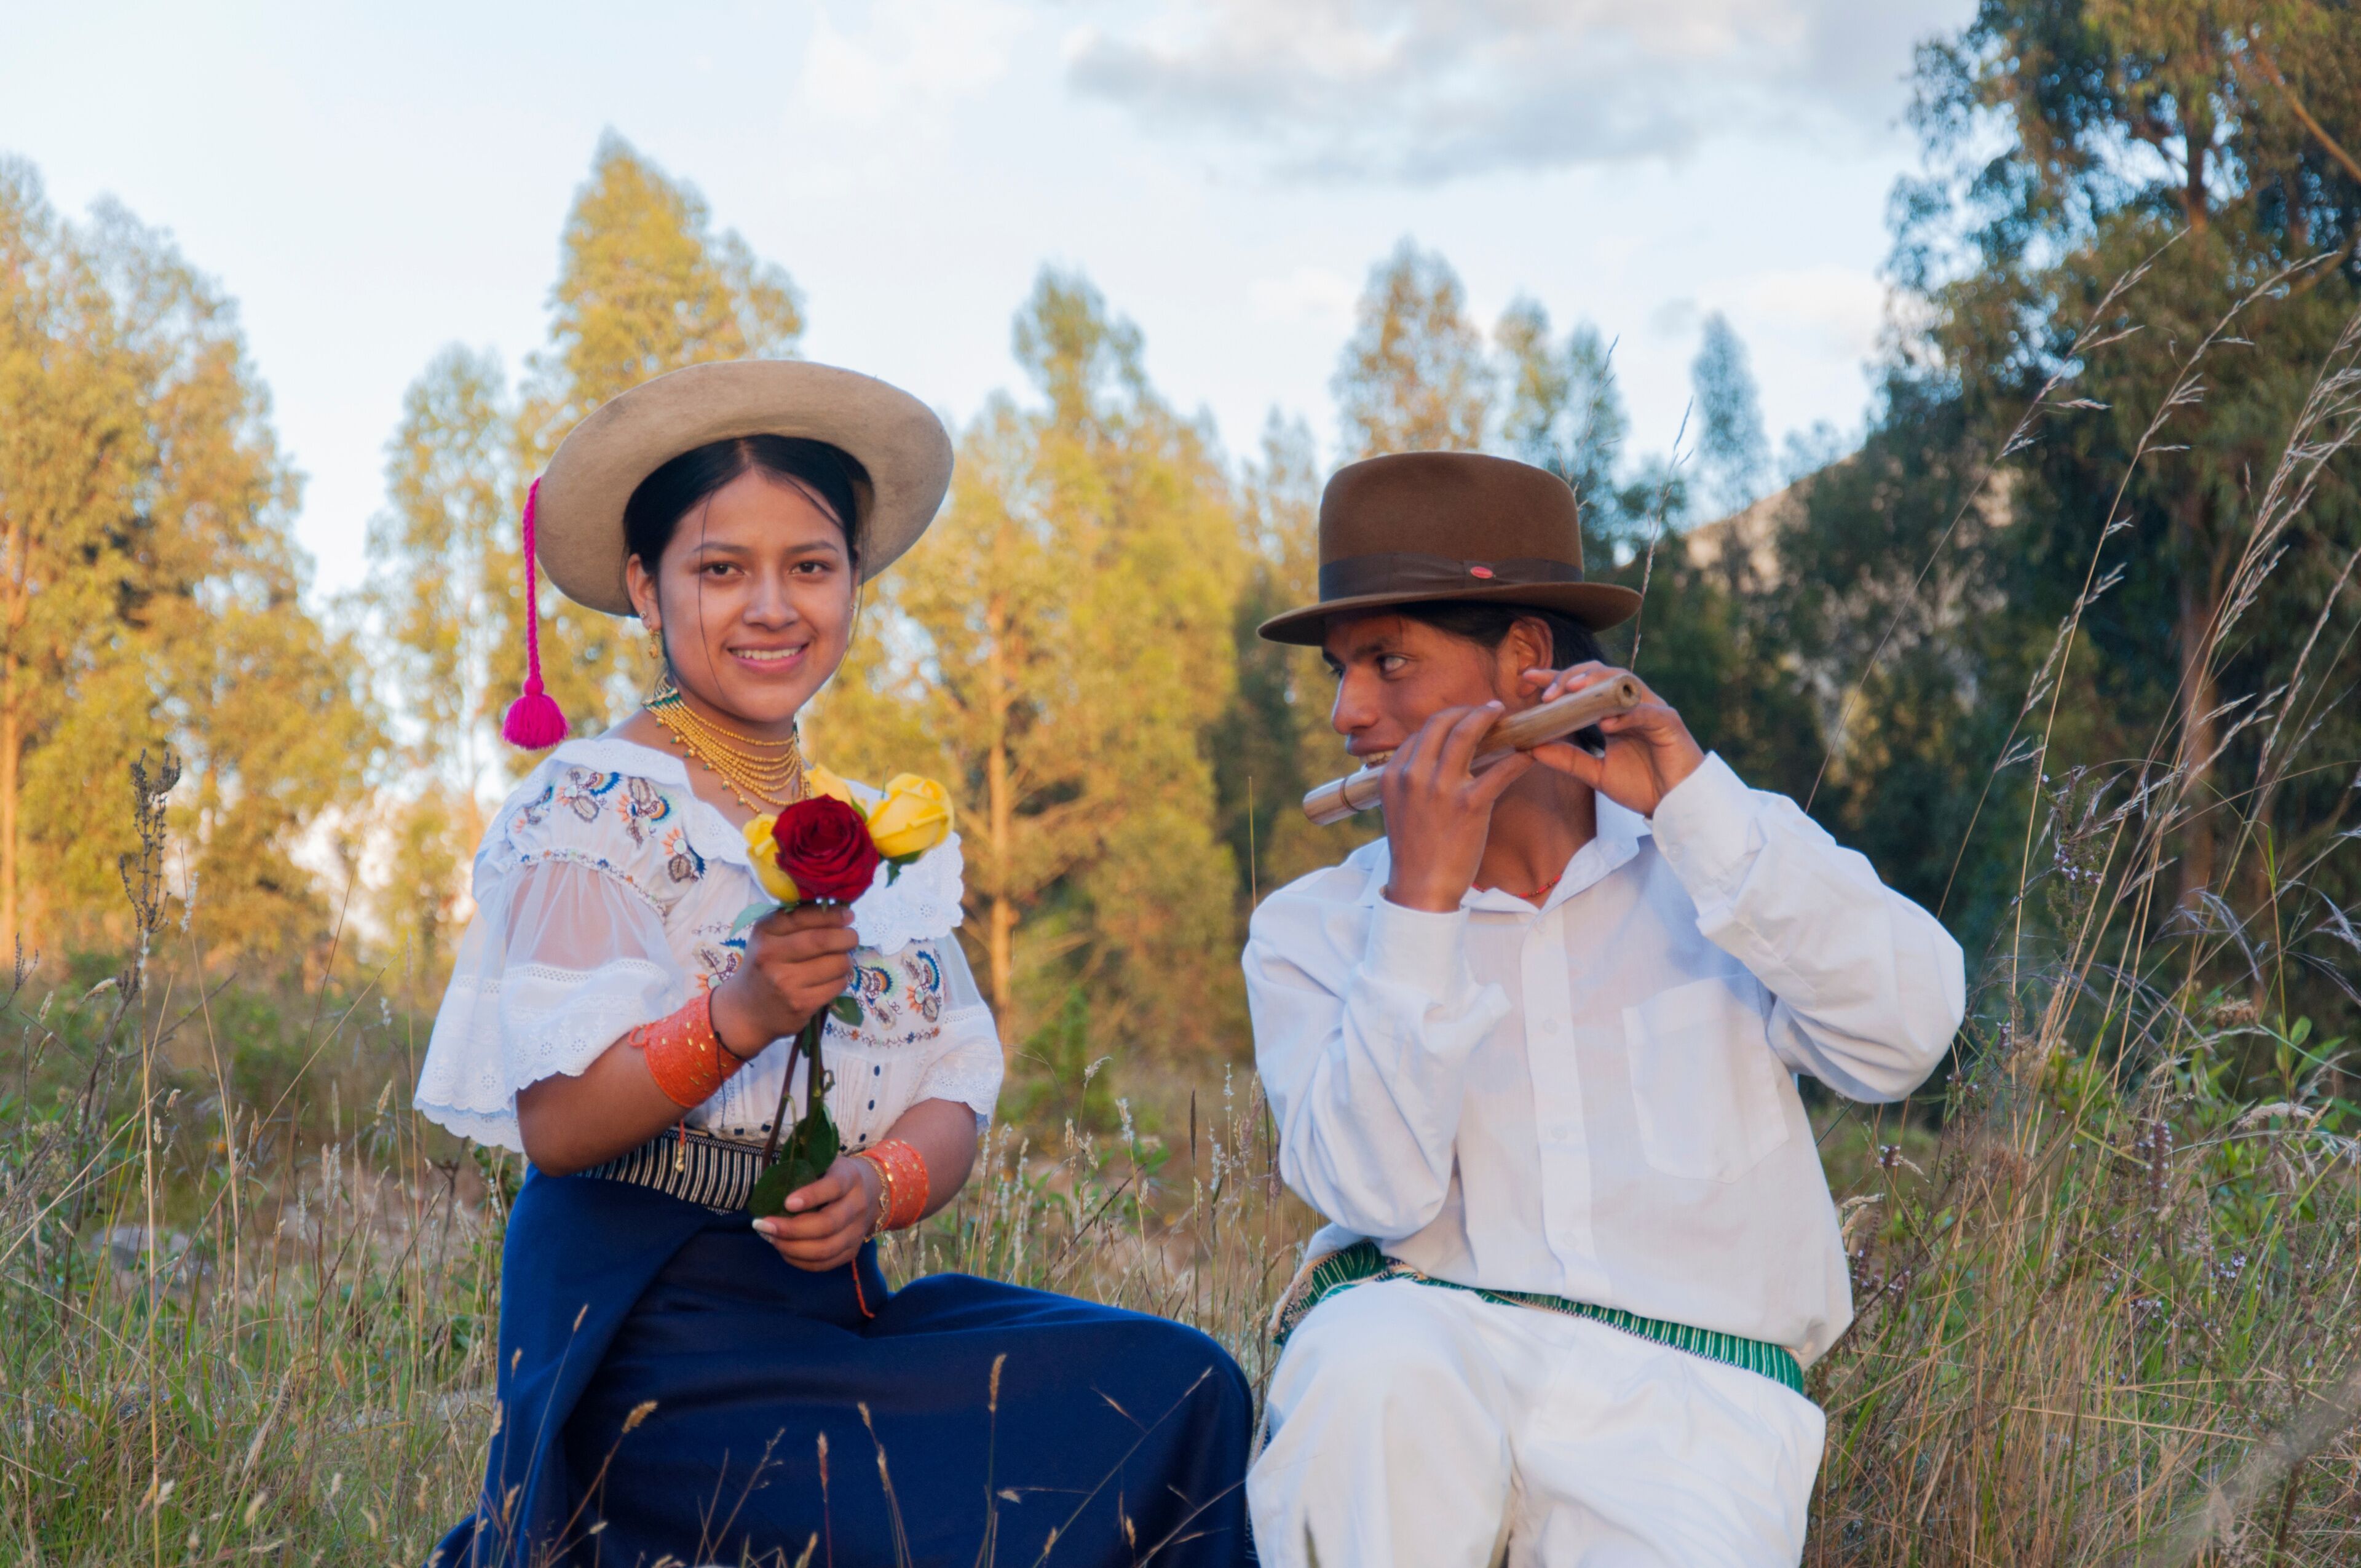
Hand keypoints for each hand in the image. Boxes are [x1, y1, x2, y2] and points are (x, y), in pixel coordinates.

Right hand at [710, 903, 857, 1056]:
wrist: (748, 1011)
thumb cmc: (764, 966)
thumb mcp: (769, 938)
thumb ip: (796, 921)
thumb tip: (839, 909)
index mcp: (765, 932)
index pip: (804, 916)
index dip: (832, 914)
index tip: (848, 915)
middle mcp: (772, 956)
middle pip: (823, 940)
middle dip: (847, 936)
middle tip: (852, 937)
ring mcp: (786, 983)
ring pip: (836, 964)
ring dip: (846, 960)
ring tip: (841, 959)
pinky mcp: (800, 1004)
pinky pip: (836, 985)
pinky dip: (841, 979)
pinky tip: (832, 978)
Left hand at [753, 1154, 879, 1271]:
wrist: (870, 1192)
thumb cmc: (832, 1176)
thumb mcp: (822, 1164)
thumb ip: (801, 1172)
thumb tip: (768, 1191)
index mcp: (849, 1178)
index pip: (833, 1187)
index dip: (810, 1196)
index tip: (786, 1202)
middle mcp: (858, 1205)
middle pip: (827, 1224)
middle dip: (791, 1229)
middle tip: (763, 1225)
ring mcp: (857, 1231)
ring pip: (825, 1249)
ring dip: (792, 1248)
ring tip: (769, 1239)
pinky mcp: (853, 1251)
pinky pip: (825, 1264)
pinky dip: (800, 1261)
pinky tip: (783, 1250)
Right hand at [1380, 702, 1535, 912]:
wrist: (1421, 888)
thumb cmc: (1414, 851)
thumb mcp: (1398, 808)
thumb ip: (1410, 780)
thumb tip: (1432, 759)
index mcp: (1393, 775)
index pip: (1420, 733)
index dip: (1446, 720)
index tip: (1463, 720)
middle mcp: (1413, 775)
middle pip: (1441, 722)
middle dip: (1467, 710)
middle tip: (1487, 710)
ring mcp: (1440, 788)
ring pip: (1466, 734)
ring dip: (1488, 718)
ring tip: (1503, 715)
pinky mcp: (1469, 805)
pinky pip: (1500, 770)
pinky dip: (1518, 758)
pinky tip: (1528, 755)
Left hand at [1519, 663, 1704, 816]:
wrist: (1676, 806)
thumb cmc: (1642, 786)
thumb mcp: (1596, 774)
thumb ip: (1567, 759)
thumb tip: (1530, 748)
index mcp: (1612, 712)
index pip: (1581, 686)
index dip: (1555, 677)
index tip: (1526, 678)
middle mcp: (1631, 704)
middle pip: (1600, 674)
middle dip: (1571, 677)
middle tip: (1547, 693)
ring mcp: (1651, 709)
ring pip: (1624, 682)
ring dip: (1597, 683)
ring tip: (1572, 690)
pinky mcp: (1669, 722)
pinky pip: (1646, 711)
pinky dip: (1626, 713)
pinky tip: (1606, 722)